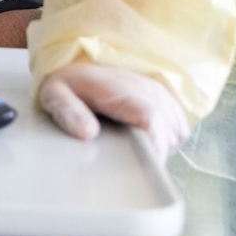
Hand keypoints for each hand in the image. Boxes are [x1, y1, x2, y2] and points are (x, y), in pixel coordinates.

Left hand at [38, 63, 189, 159]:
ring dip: (162, 148)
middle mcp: (147, 90)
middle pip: (167, 133)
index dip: (153, 149)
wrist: (78, 68)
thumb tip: (87, 133)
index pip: (152, 120)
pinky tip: (145, 142)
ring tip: (135, 152)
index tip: (140, 166)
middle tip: (129, 164)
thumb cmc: (68, 84)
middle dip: (153, 156)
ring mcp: (159, 94)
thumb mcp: (55, 94)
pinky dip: (168, 140)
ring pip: (176, 133)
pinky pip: (179, 129)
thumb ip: (68, 112)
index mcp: (122, 90)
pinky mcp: (164, 99)